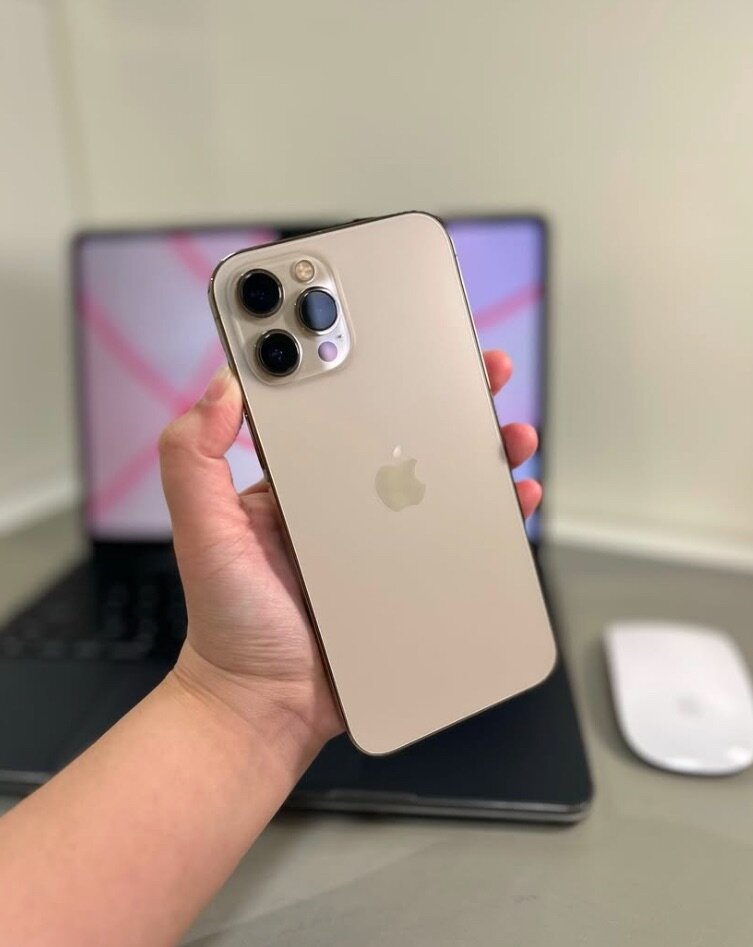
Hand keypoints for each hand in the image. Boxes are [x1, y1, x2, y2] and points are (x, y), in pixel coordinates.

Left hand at [160, 350, 540, 750]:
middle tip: (482, 369)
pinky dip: (490, 514)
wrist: (266, 706)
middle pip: (405, 436)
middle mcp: (345, 504)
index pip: (340, 411)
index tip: (395, 332)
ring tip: (509, 432)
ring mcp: (382, 542)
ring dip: (481, 450)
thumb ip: (194, 459)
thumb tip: (222, 385)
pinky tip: (513, 498)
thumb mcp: (202, 531)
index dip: (370, 368)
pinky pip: (458, 537)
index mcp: (299, 482)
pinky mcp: (411, 579)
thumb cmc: (229, 622)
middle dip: (448, 398)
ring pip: (442, 482)